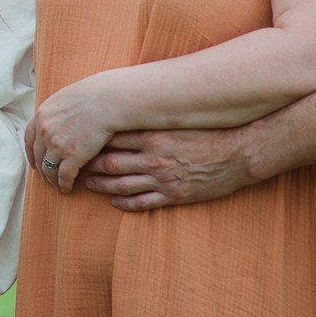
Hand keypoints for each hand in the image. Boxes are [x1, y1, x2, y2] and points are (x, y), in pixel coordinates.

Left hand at [24, 72, 120, 192]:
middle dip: (41, 168)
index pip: (29, 139)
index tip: (34, 161)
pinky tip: (67, 188)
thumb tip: (56, 119)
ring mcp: (57, 145)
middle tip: (46, 176)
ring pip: (49, 169)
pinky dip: (64, 184)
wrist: (108, 101)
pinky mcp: (72, 156)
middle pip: (38, 156)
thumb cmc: (93, 96)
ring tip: (56, 185)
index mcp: (41, 115)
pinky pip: (64, 176)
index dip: (31, 153)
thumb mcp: (65, 98)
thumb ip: (56, 111)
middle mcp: (45, 131)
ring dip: (52, 179)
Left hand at [80, 128, 260, 210]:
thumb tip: (131, 113)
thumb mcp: (179, 121)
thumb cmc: (210, 133)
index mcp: (155, 136)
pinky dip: (124, 203)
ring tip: (88, 183)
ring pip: (121, 185)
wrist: (239, 153)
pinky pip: (142, 203)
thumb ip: (154, 120)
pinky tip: (114, 201)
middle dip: (90, 165)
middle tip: (76, 164)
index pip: (114, 139)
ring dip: (101, 185)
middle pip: (111, 163)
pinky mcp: (173, 196)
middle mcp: (154, 158)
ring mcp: (163, 179)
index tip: (81, 141)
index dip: (94, 142)